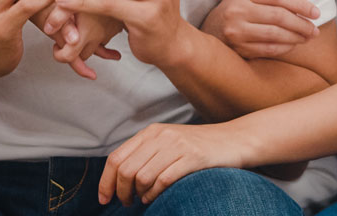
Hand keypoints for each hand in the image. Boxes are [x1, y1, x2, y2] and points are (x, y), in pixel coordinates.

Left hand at [51, 11, 122, 77]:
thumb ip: (57, 17)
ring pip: (96, 46)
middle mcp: (98, 36)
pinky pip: (107, 36)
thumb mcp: (67, 2)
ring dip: (89, 43)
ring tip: (80, 32)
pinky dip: (103, 38)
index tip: (56, 47)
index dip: (59, 56)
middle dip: (73, 51)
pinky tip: (105, 38)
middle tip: (63, 41)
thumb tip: (49, 30)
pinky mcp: (116, 25)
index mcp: (85, 33)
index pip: (69, 57)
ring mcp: (109, 31)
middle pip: (83, 55)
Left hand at [99, 122, 244, 205]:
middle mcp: (160, 136)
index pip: (116, 157)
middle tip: (127, 204)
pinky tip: (156, 197)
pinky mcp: (192, 158)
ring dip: (139, 196)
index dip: (106, 181)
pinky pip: (163, 181)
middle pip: (126, 169)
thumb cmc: (198, 147)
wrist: (232, 140)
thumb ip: (145, 155)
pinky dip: (155, 195)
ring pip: (142, 177)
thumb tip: (119, 180)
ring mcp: (176, 146)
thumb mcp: (167, 143)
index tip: (104, 199)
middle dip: (122, 193)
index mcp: (150, 132)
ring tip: (145, 200)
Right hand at [202, 0, 320, 58]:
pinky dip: (285, 48)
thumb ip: (269, 1)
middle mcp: (238, 11)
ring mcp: (237, 31)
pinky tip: (292, 46)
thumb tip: (303, 10)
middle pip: (279, 16)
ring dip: (296, 37)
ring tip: (307, 38)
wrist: (206, 33)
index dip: (300, 4)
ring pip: (276, 34)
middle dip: (302, 24)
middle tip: (314, 30)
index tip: (315, 12)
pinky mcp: (238, 49)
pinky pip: (268, 50)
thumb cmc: (233, 14)